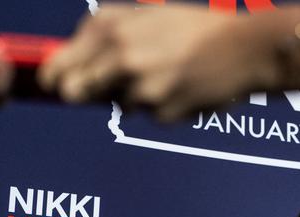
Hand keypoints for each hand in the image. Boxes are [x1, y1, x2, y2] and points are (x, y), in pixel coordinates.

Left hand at [38, 3, 299, 121]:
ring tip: (167, 75)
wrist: (244, 49)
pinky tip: (185, 88)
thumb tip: (71, 61)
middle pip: (76, 93)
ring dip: (137, 97)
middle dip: (89, 92)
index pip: (58, 67)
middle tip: (109, 87)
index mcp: (110, 29)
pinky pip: (152, 116)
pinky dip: (165, 106)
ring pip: (120, 105)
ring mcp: (141, 89)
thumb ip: (106, 35)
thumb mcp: (145, 17)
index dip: (55, 78)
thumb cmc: (195, 29)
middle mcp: (120, 58)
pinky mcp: (162, 112)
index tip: (57, 84)